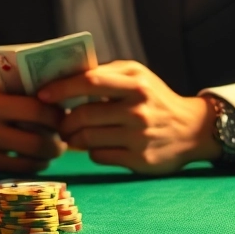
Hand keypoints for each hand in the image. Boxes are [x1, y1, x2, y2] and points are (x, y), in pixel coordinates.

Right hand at [0, 71, 64, 172]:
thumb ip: (14, 84)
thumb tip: (55, 92)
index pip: (37, 107)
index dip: (56, 113)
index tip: (62, 113)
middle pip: (38, 137)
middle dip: (59, 138)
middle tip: (63, 135)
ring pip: (32, 157)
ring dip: (49, 155)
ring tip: (53, 149)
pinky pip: (18, 169)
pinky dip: (34, 166)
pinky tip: (36, 160)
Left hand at [40, 60, 218, 174]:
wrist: (192, 129)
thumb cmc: (153, 97)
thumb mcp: (137, 75)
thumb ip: (104, 73)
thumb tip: (63, 77)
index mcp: (135, 84)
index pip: (89, 81)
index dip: (61, 88)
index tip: (42, 94)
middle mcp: (138, 110)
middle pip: (83, 116)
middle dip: (64, 121)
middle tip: (59, 123)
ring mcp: (140, 137)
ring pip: (87, 139)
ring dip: (73, 138)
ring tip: (73, 135)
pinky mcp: (140, 160)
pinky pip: (98, 157)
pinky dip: (92, 152)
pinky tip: (98, 145)